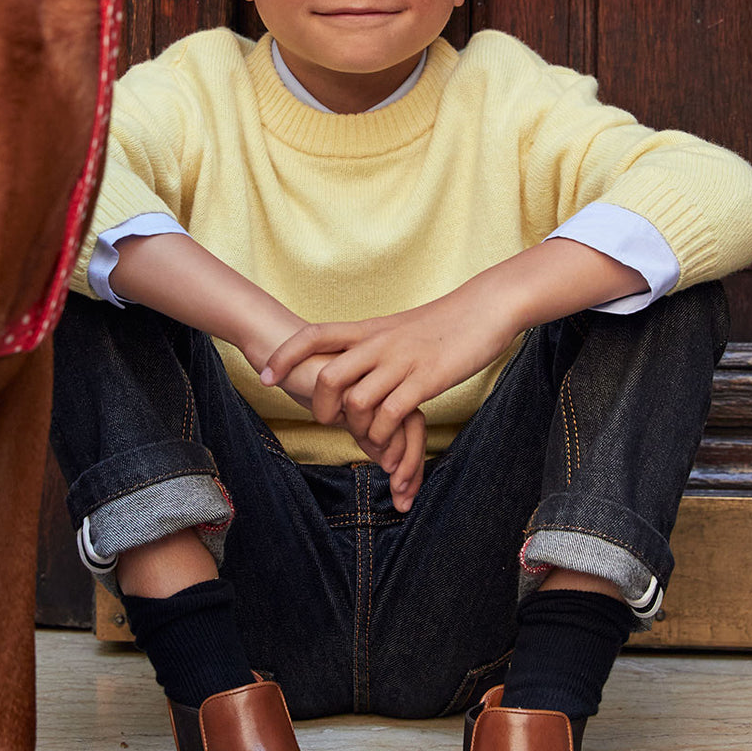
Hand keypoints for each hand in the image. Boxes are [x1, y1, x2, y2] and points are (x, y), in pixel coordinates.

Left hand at [261, 294, 515, 455]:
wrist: (486, 308)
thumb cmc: (445, 323)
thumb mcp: (399, 329)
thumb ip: (373, 344)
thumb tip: (352, 361)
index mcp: (369, 329)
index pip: (314, 336)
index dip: (284, 356)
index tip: (264, 377)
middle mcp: (379, 344)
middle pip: (327, 375)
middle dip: (318, 406)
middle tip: (327, 422)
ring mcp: (401, 362)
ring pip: (356, 400)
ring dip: (355, 427)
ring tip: (366, 437)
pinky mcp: (426, 381)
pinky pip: (390, 414)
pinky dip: (382, 435)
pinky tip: (387, 442)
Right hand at [266, 351, 427, 511]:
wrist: (278, 342)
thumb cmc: (308, 376)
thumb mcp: (341, 411)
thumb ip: (365, 429)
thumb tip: (387, 461)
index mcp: (385, 387)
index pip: (412, 425)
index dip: (413, 461)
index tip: (406, 495)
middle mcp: (384, 380)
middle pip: (414, 425)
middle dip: (413, 466)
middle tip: (404, 498)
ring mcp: (371, 376)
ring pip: (399, 421)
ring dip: (397, 455)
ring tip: (389, 476)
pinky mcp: (353, 377)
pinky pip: (374, 413)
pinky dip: (376, 438)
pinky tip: (372, 453)